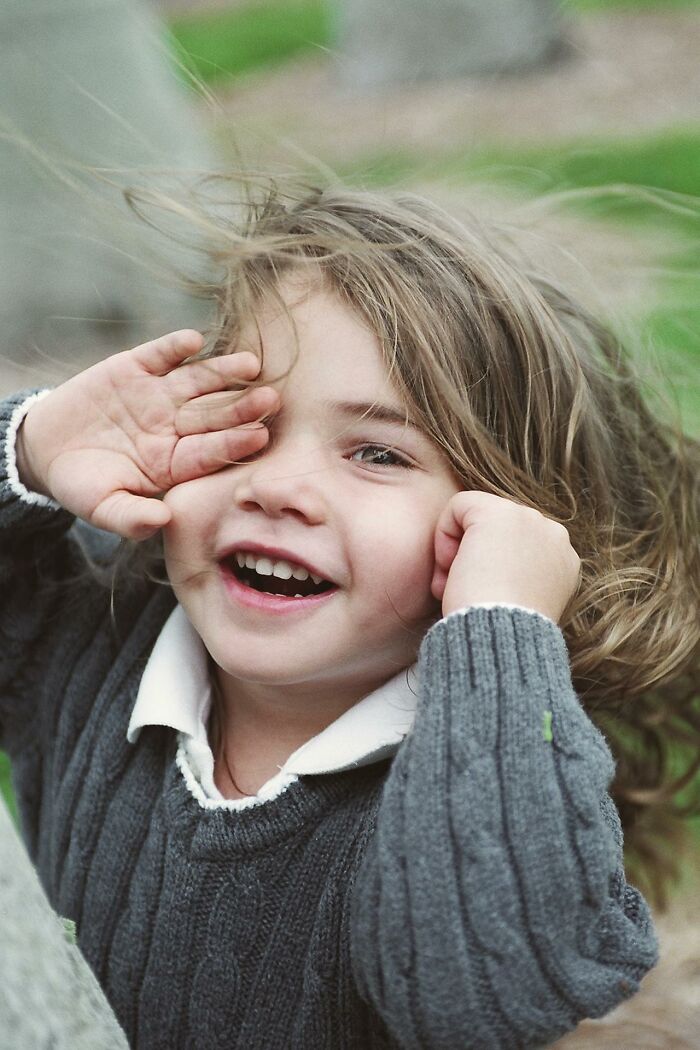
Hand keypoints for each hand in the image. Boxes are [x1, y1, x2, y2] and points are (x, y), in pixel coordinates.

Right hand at [15, 330, 279, 539]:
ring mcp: (158, 395)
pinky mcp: (136, 367)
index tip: (259, 436)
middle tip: (271, 399)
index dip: (234, 444)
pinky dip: (175, 347)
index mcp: (174, 462)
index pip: (210, 452)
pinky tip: (194, 341)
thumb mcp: (102, 507)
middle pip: (214, 415)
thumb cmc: (82, 485)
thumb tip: (163, 522)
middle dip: (241, 407)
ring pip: (197, 381)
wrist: (46, 447)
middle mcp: (174, 426)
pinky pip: (160, 354)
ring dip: (222, 372)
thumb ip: (132, 518)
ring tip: (249, 365)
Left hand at [430, 491, 580, 624]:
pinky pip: (459, 506)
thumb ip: (516, 579)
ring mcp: (529, 520)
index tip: (479, 600)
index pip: (514, 548)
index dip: (488, 571)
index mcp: (563, 562)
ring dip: (457, 552)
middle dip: (471, 559)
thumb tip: (491, 570)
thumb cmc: (502, 633)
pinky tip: (449, 566)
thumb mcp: (519, 604)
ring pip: (477, 519)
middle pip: (495, 533)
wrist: (501, 636)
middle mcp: (554, 535)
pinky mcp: (497, 513)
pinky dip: (444, 534)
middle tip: (457, 593)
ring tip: (450, 586)